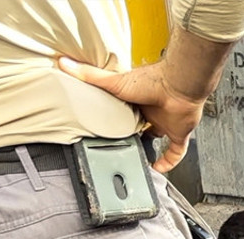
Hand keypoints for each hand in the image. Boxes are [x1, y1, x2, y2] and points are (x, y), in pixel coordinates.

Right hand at [57, 56, 203, 172]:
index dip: (115, 118)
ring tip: (135, 157)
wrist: (179, 86)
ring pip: (157, 137)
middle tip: (118, 144)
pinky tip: (158, 170)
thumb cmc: (151, 81)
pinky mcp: (178, 133)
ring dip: (148, 147)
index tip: (105, 127)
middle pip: (139, 125)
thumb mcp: (113, 82)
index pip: (124, 110)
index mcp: (136, 98)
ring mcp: (167, 123)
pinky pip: (175, 152)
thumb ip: (90, 76)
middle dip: (131, 133)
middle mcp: (152, 111)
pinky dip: (168, 162)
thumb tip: (64, 63)